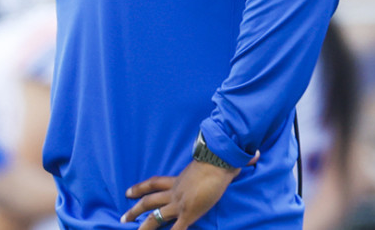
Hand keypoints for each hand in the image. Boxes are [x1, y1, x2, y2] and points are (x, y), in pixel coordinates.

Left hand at [121, 159, 241, 228]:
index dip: (140, 188)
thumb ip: (226, 160)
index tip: (128, 192)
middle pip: (149, 201)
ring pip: (155, 217)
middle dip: (134, 210)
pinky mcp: (189, 213)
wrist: (218, 161)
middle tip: (123, 218)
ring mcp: (180, 203)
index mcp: (178, 180)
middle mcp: (175, 192)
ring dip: (143, 226)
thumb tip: (252, 153)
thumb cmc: (219, 157)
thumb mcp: (215, 160)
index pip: (154, 183)